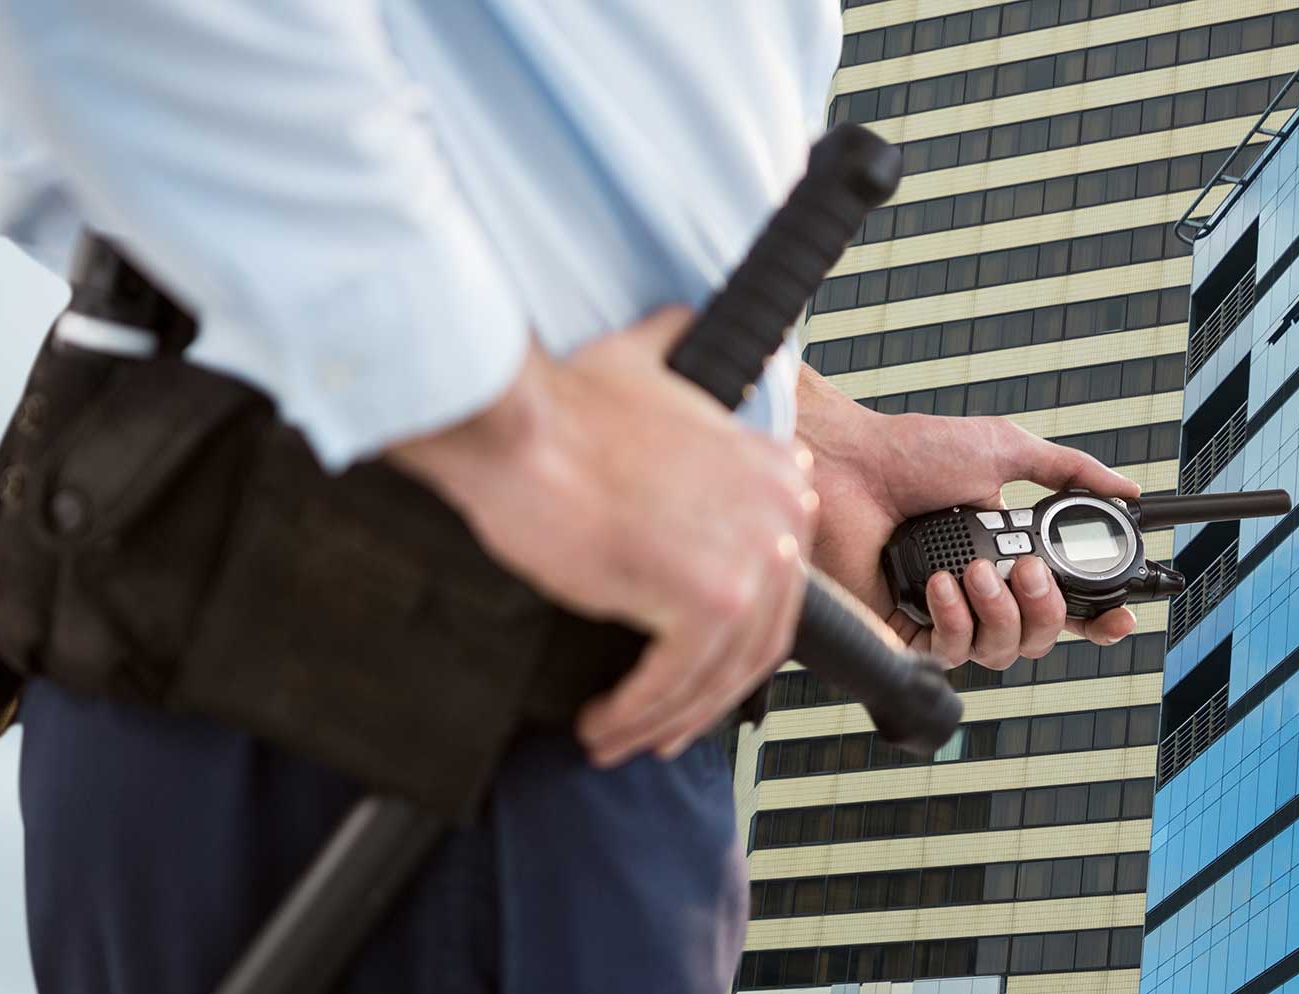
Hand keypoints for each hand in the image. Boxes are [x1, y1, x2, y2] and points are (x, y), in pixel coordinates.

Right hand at [387, 307, 816, 766]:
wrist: (518, 423)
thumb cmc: (563, 405)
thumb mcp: (645, 363)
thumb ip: (675, 351)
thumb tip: (678, 321)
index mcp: (775, 470)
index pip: (775, 582)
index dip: (732, 639)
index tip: (688, 670)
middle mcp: (781, 515)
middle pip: (757, 639)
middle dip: (702, 695)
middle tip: (655, 723)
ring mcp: (749, 559)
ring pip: (719, 673)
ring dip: (664, 718)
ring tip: (616, 737)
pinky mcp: (707, 598)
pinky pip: (678, 683)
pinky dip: (638, 715)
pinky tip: (602, 725)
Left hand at [796, 369, 1139, 668]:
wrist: (847, 465)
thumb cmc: (912, 453)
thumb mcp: (1004, 450)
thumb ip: (1070, 471)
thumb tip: (1127, 489)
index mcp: (1007, 555)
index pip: (1063, 604)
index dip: (1098, 620)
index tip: (1119, 617)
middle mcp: (979, 591)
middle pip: (1040, 638)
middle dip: (1047, 610)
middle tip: (1027, 570)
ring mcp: (943, 614)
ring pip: (1002, 652)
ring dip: (1000, 612)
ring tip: (976, 569)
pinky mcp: (905, 634)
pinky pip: (951, 655)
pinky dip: (955, 620)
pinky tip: (939, 585)